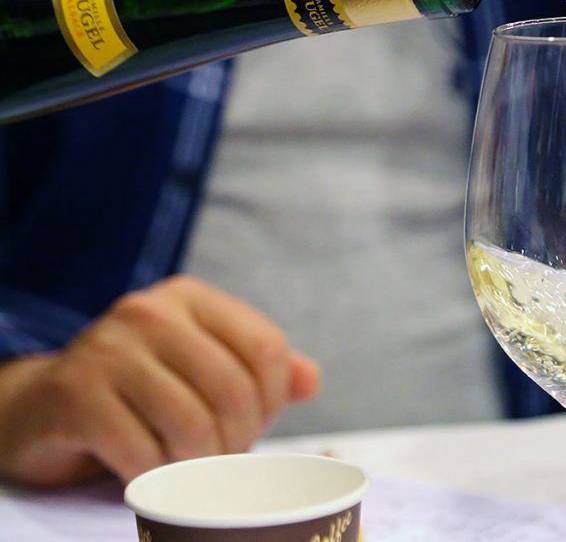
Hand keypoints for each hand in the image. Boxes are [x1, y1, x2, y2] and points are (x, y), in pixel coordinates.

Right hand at [0, 275, 319, 486]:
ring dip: (200, 465)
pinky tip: (152, 473)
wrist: (46, 404)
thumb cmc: (142, 388)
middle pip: (233, 391)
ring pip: (192, 426)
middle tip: (224, 459)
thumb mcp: (203, 364)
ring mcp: (107, 349)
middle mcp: (149, 312)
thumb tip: (310, 381)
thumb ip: (260, 369)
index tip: (256, 424)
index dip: (273, 400)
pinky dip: (157, 476)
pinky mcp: (76, 395)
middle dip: (239, 440)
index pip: (266, 348)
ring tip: (192, 469)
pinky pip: (142, 452)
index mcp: (190, 297)